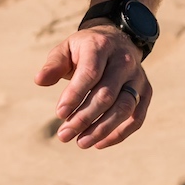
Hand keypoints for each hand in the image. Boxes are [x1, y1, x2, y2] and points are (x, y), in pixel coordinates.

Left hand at [34, 25, 151, 148]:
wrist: (116, 40)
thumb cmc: (84, 49)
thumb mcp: (66, 49)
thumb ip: (53, 64)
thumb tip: (39, 80)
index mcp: (101, 47)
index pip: (90, 74)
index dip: (75, 95)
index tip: (59, 114)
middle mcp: (124, 61)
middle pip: (106, 95)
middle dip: (84, 118)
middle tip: (63, 135)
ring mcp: (138, 77)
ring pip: (124, 108)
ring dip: (101, 129)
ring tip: (80, 142)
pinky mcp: (145, 92)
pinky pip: (136, 118)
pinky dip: (119, 134)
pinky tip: (99, 144)